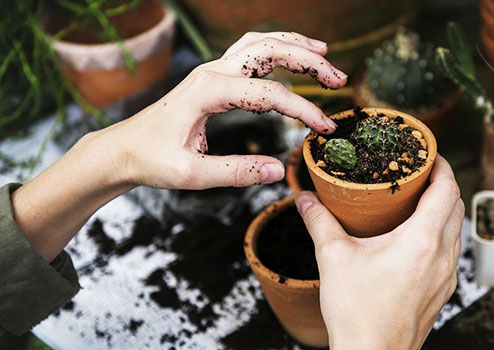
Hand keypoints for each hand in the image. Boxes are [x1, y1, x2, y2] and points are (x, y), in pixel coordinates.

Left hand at [12, 32, 346, 261]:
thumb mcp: (191, 174)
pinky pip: (249, 51)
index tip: (325, 128)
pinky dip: (276, 48)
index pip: (269, 94)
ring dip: (295, 46)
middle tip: (338, 79)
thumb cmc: (151, 160)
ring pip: (260, 43)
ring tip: (325, 53)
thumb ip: (236, 172)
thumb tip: (277, 170)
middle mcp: (212, 72)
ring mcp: (212, 70)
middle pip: (269, 51)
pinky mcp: (213, 77)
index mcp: (208, 92)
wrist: (123, 149)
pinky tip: (292, 54)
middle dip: (309, 61)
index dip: (303, 110)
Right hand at [295, 155, 463, 348]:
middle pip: (456, 206)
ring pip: (456, 229)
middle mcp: (443, 257)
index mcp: (422, 241)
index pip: (447, 189)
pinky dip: (441, 234)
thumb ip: (319, 222)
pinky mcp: (443, 292)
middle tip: (419, 173)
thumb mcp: (333, 259)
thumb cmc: (357, 313)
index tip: (429, 154)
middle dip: (443, 183)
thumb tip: (305, 199)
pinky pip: (451, 252)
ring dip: (444, 209)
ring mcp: (447, 277)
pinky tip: (417, 238)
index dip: (442, 165)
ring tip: (418, 201)